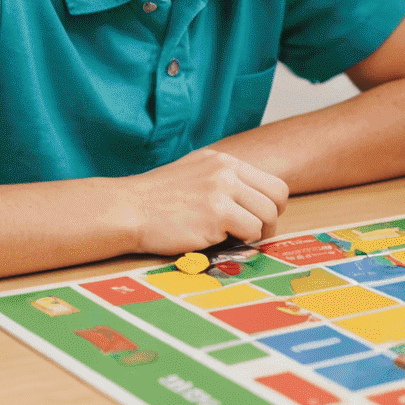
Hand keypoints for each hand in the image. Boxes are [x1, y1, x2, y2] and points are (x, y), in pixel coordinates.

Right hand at [111, 147, 289, 255]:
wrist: (127, 209)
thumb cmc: (156, 199)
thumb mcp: (194, 172)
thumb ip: (221, 180)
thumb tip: (248, 200)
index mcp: (224, 161)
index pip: (272, 181)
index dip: (273, 205)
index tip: (263, 219)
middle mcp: (227, 172)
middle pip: (276, 197)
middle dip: (272, 220)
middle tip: (258, 235)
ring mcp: (222, 192)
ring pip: (266, 215)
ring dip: (258, 234)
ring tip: (240, 240)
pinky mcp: (216, 215)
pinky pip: (250, 231)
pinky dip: (243, 241)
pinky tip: (224, 243)